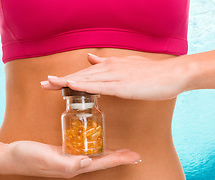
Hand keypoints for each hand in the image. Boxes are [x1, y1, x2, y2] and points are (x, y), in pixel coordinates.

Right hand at [0, 140, 140, 177]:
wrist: (9, 156)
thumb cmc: (26, 157)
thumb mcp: (46, 158)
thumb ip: (67, 164)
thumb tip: (88, 162)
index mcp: (72, 167)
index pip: (100, 163)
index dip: (118, 160)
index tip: (134, 156)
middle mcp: (72, 165)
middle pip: (101, 161)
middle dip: (118, 157)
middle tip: (134, 153)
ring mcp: (67, 159)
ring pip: (93, 155)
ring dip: (108, 153)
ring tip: (121, 150)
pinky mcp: (61, 152)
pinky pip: (82, 148)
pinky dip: (93, 145)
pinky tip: (96, 140)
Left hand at [41, 53, 190, 100]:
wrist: (172, 74)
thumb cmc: (151, 74)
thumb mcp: (126, 66)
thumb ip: (106, 64)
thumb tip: (90, 58)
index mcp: (109, 67)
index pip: (83, 73)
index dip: (66, 78)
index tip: (51, 82)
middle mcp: (109, 69)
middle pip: (80, 75)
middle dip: (60, 81)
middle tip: (42, 84)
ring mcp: (115, 77)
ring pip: (86, 80)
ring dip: (66, 81)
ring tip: (49, 84)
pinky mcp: (122, 86)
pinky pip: (99, 86)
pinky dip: (84, 86)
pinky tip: (71, 85)